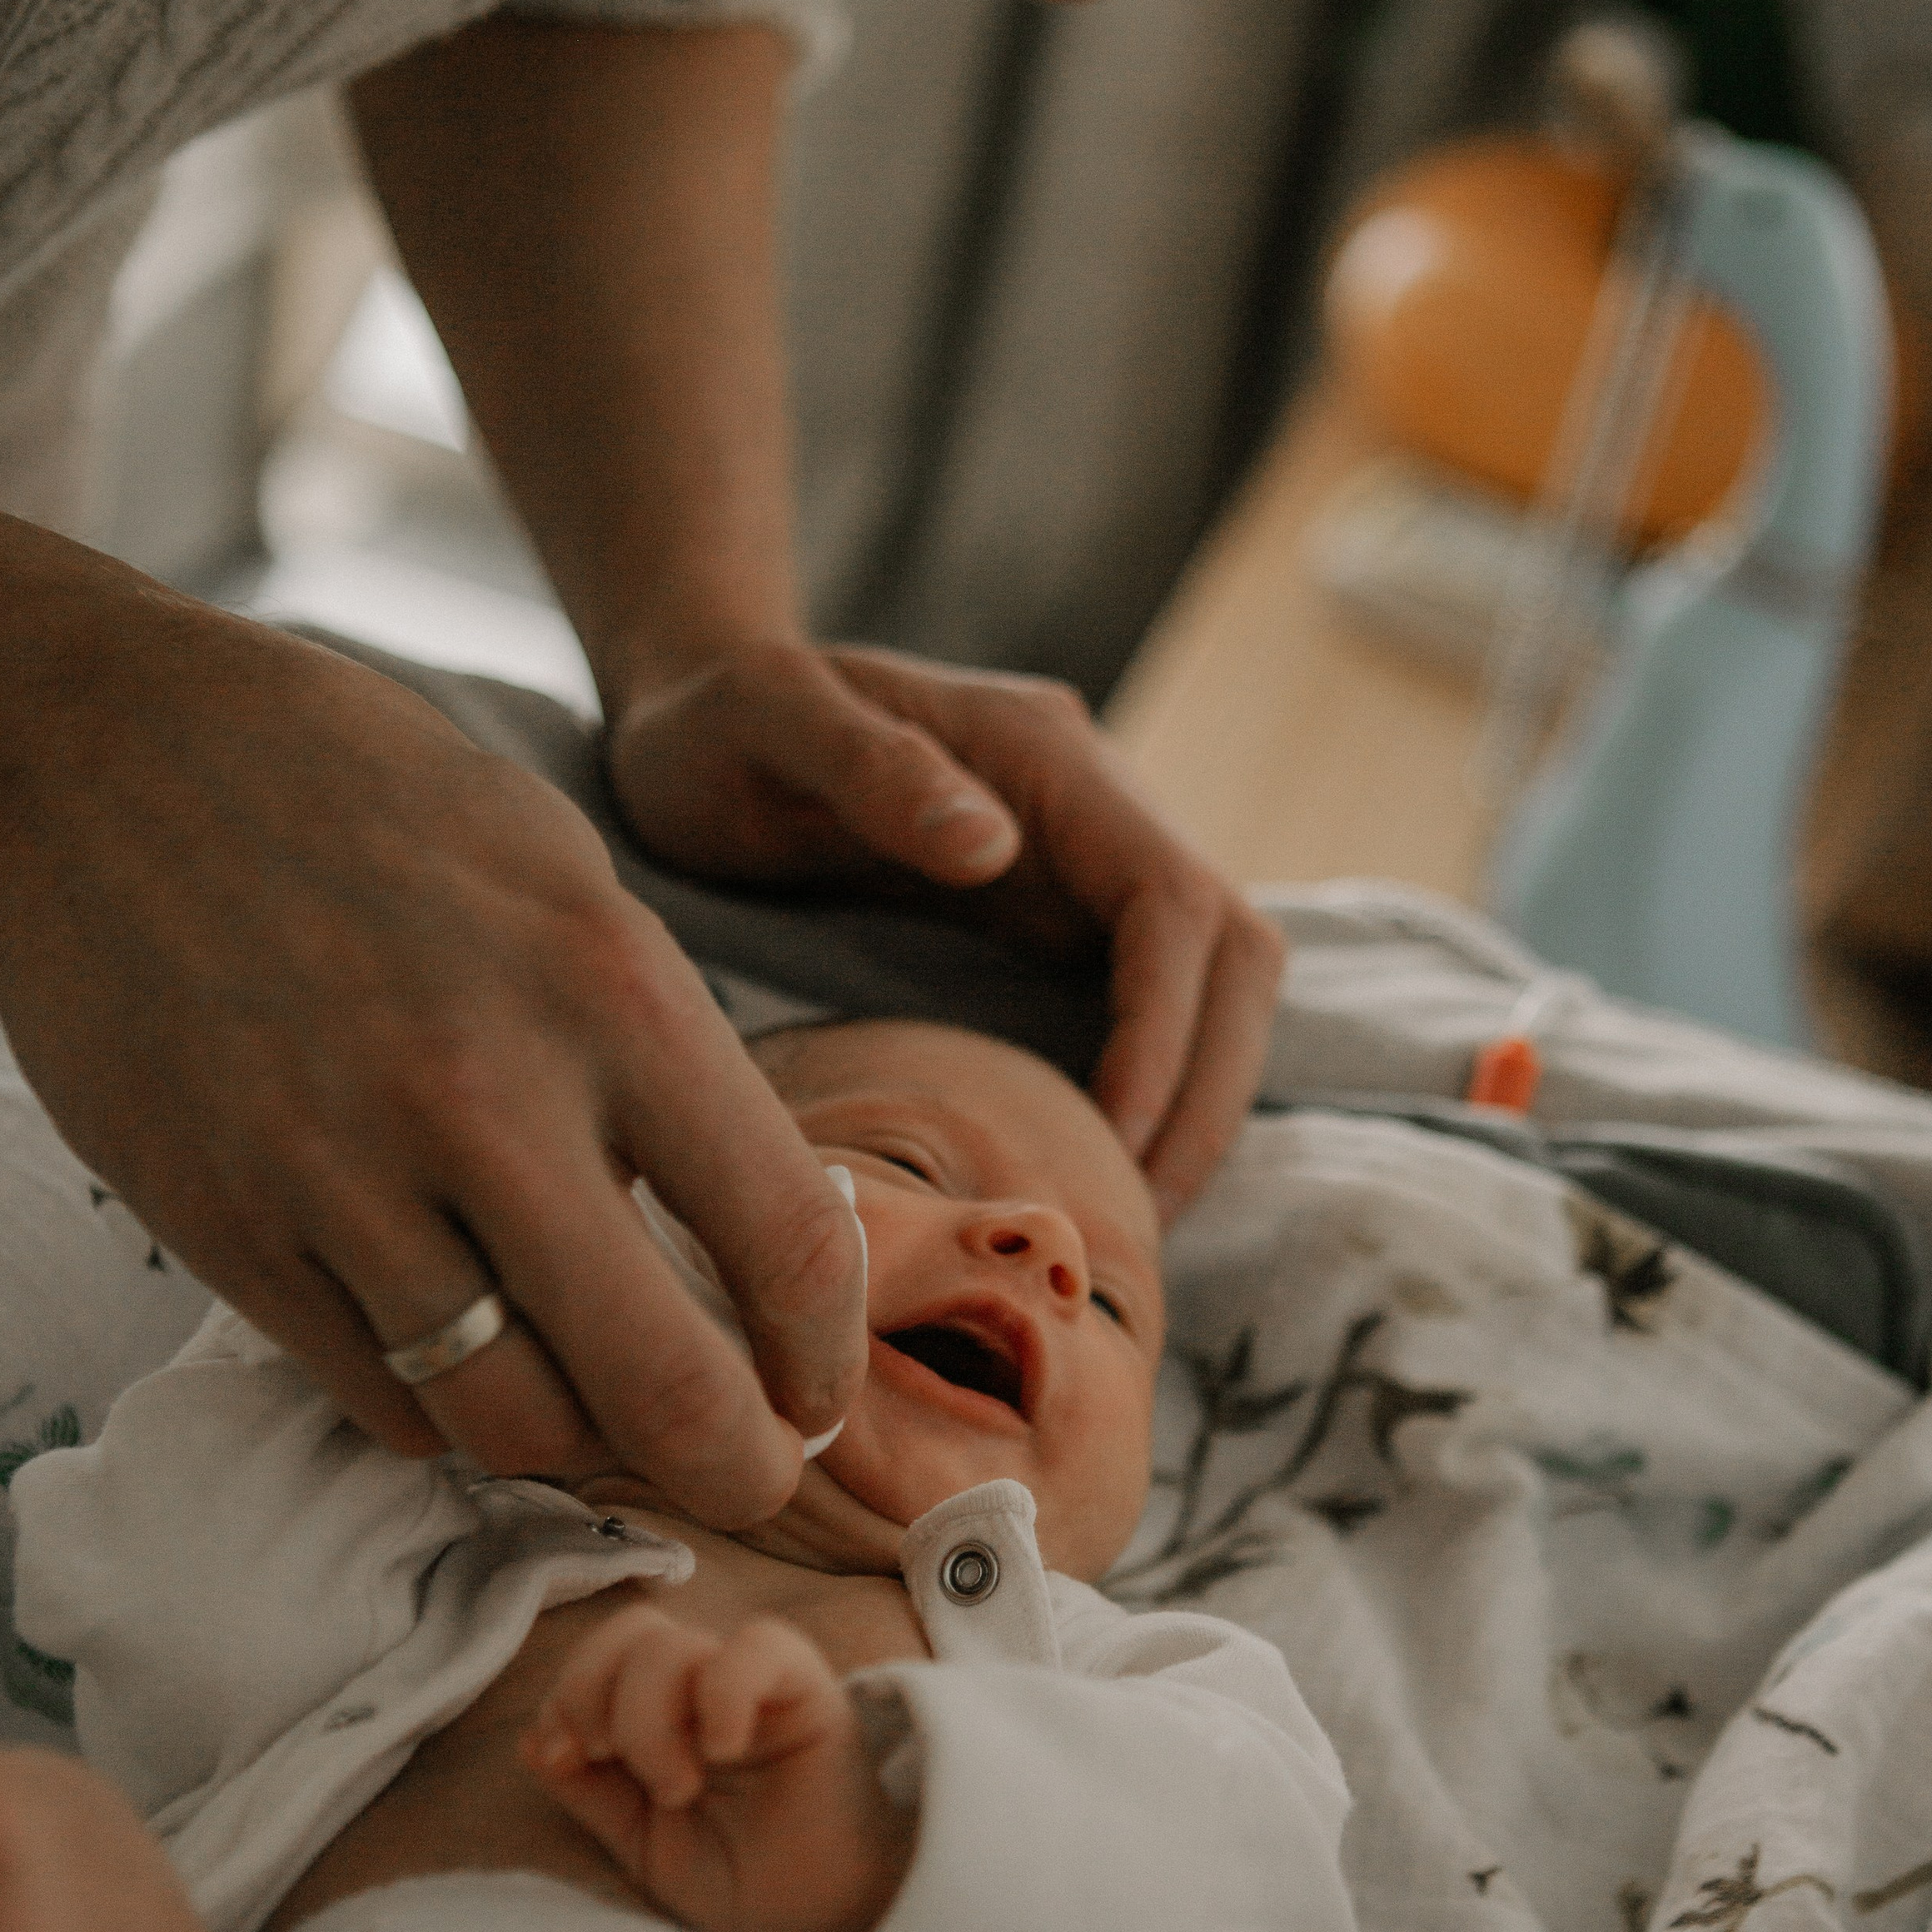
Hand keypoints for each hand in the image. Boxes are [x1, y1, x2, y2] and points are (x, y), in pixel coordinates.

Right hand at [0, 483, 863, 1520]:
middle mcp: (485, 1102)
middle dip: (734, 1471)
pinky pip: (384, 1400)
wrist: (105, 764)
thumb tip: (759, 1234)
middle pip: (662, 1387)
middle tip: (748, 1480)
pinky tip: (468, 1359)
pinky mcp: (232, 1236)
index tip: (819, 1395)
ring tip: (601, 1417)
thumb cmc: (374, 807)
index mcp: (610, 993)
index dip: (827, 1358)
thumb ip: (666, 1058)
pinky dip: (448, 1411)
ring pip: (512, 1425)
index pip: (787, 1240)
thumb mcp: (573, 885)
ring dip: (582, 1450)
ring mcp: (343, 1181)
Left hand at [520, 1603, 913, 1931]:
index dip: (567, 1691)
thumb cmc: (744, 1887)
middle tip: (609, 1758)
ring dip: (649, 1718)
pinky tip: (722, 1749)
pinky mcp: (809, 1692)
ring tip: (677, 1789)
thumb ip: (589, 1792)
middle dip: (592, 1689)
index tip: (565, 1757)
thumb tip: (532, 1739)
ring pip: (676, 1644)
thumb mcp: (643, 1845)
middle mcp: (708, 1690)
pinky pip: (758, 1646)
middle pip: (633, 1631)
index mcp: (667, 1715)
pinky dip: (721, 1691)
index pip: (603, 1656)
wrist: (821, 1931)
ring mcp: (757, 1687)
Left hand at [608, 639, 1285, 1215]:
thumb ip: (875, 772)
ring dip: (1194, 1104)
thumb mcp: (768, 724)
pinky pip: (1153, 1009)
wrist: (697, 710)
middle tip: (1137, 1221)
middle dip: (1207, 1092)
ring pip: (1214, 989)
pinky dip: (1152, 1093)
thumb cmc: (716, 722)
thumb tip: (992, 847)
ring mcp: (1087, 866)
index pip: (1173, 901)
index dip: (1166, 1031)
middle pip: (1234, 955)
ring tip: (1124, 1219)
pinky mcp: (1062, 917)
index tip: (1108, 1142)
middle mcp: (1098, 807)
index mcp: (1046, 756)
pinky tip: (1091, 1170)